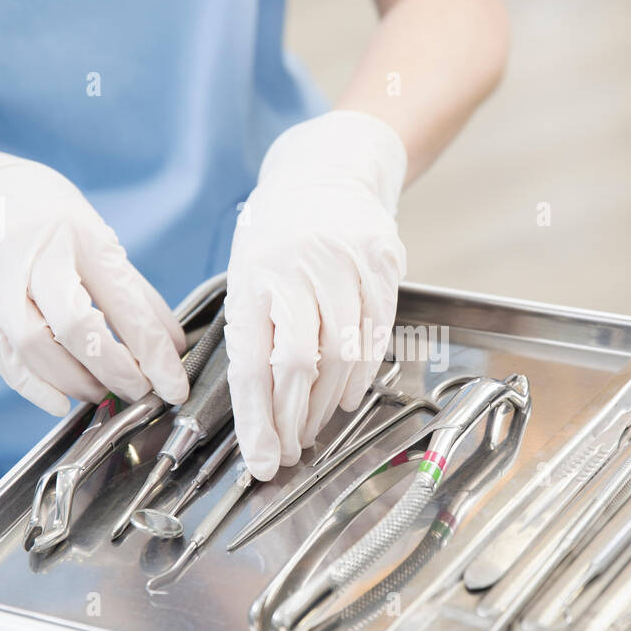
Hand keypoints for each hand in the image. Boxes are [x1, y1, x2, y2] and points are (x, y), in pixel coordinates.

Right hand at [0, 134, 187, 414]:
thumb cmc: (42, 213)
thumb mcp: (95, 233)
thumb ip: (133, 290)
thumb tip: (172, 345)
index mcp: (80, 234)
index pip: (125, 303)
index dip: (154, 353)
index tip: (175, 387)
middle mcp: (35, 253)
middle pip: (76, 326)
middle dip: (115, 370)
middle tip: (139, 391)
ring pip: (33, 345)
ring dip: (75, 381)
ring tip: (100, 392)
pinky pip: (1, 354)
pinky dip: (33, 386)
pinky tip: (59, 401)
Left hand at [225, 111, 407, 480]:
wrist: (328, 170)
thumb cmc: (278, 233)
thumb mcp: (248, 273)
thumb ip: (254, 333)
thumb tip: (258, 411)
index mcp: (252, 275)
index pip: (252, 364)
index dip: (259, 421)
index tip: (264, 461)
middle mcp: (296, 266)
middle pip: (299, 365)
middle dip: (295, 421)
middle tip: (292, 449)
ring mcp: (343, 262)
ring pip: (343, 356)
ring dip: (329, 404)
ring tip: (316, 425)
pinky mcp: (382, 262)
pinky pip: (376, 334)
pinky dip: (362, 375)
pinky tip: (349, 395)